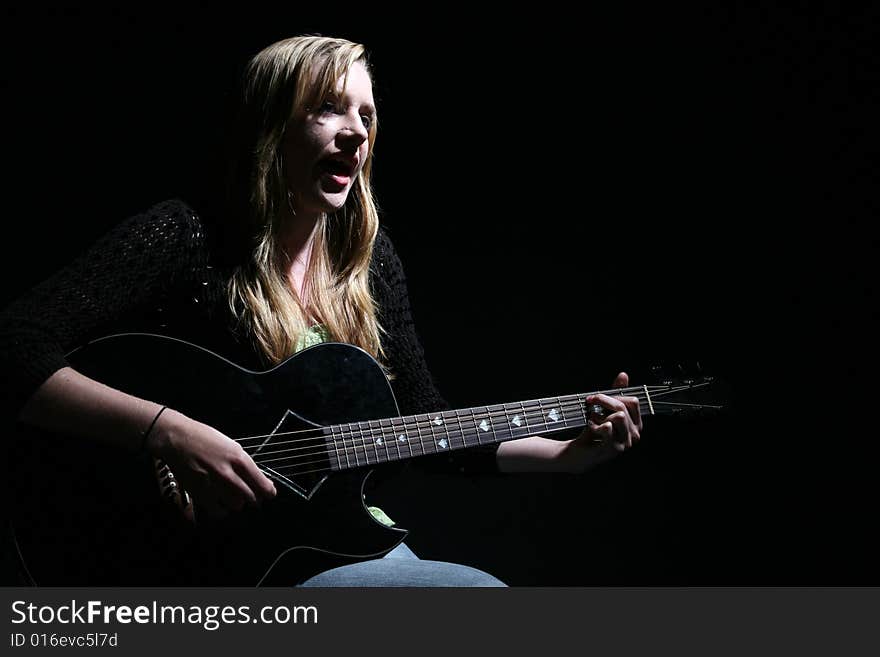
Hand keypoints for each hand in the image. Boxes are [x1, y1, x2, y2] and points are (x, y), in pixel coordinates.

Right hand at [144, 408, 276, 516]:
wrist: (178, 439)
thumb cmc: (205, 438)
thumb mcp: (231, 446)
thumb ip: (245, 464)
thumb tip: (259, 479)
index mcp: (239, 458)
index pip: (262, 484)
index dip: (268, 492)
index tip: (269, 493)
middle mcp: (227, 473)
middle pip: (251, 497)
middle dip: (255, 498)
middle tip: (252, 496)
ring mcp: (213, 484)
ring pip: (236, 505)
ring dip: (238, 502)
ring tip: (233, 495)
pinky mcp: (199, 493)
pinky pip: (218, 511)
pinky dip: (222, 510)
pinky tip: (221, 503)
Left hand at [562, 372, 642, 472]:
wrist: (578, 452)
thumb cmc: (593, 431)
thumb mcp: (604, 410)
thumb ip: (615, 393)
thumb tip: (623, 375)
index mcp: (636, 424)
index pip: (633, 401)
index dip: (613, 395)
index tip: (597, 397)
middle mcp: (635, 435)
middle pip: (623, 407)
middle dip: (603, 401)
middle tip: (589, 403)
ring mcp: (625, 443)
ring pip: (618, 416)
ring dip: (599, 415)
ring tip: (592, 420)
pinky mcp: (613, 449)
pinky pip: (608, 427)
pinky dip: (595, 424)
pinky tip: (591, 428)